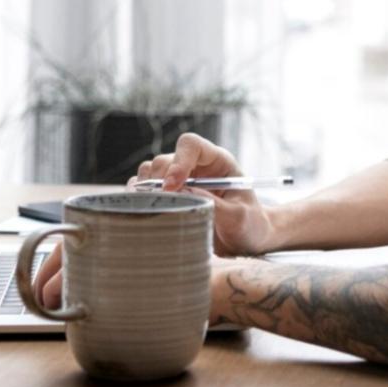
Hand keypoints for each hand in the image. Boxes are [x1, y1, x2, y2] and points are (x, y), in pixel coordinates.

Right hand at [31, 133, 278, 309]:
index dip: (178, 160)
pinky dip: (138, 199)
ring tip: (152, 206)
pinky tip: (142, 211)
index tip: (173, 185)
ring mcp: (179, 182)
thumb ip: (217, 205)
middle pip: (164, 159)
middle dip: (158, 179)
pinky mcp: (167, 199)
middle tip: (162, 202)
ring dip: (145, 188)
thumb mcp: (240, 217)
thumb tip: (185, 193)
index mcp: (217, 162)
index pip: (191, 145)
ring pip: (149, 173)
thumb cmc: (250, 225)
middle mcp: (194, 167)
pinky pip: (143, 191)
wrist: (246, 241)